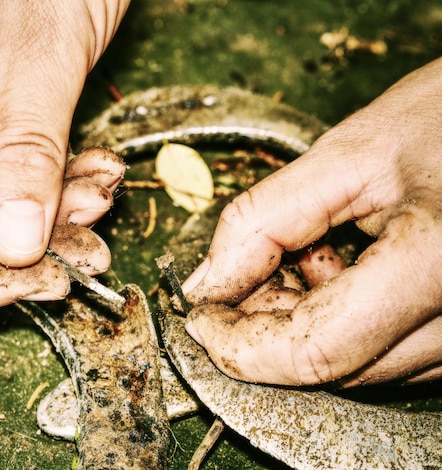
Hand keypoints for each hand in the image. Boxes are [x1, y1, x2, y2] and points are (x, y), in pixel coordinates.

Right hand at [0, 0, 128, 305]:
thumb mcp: (43, 39)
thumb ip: (25, 137)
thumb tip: (13, 243)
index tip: (34, 288)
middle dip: (23, 253)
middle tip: (88, 255)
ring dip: (55, 222)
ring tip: (104, 197)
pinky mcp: (11, 118)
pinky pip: (30, 178)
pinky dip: (68, 189)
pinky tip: (102, 173)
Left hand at [182, 57, 441, 386]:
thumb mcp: (345, 155)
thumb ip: (263, 220)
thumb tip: (208, 283)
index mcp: (435, 260)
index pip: (316, 348)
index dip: (241, 344)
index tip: (201, 316)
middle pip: (332, 366)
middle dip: (264, 327)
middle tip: (239, 275)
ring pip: (355, 367)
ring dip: (300, 323)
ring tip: (300, 253)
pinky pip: (383, 352)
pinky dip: (336, 321)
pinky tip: (334, 267)